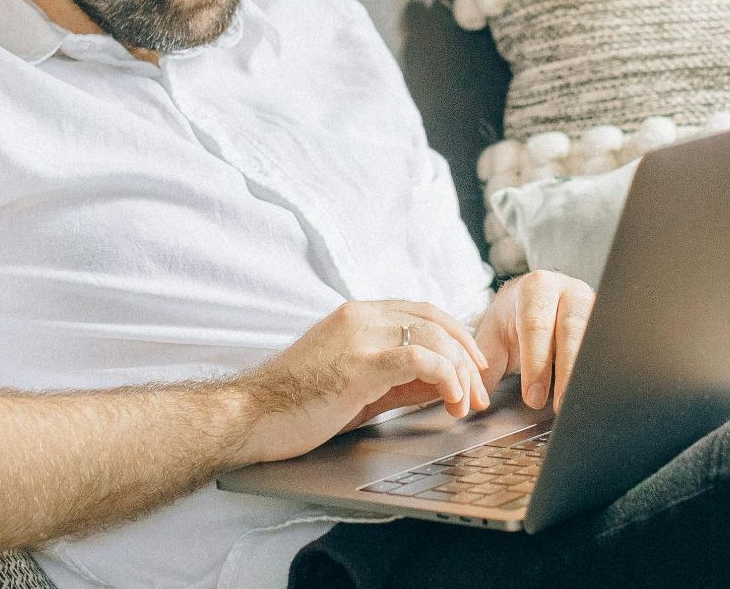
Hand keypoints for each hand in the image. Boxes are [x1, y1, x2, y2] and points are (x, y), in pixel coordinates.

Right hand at [235, 300, 491, 463]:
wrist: (249, 417)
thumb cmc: (295, 405)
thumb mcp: (355, 385)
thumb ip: (397, 378)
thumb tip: (441, 384)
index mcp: (356, 315)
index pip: (423, 311)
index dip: (457, 336)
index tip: (474, 367)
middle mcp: (360, 316)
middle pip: (435, 320)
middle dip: (467, 356)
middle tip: (480, 391)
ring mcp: (359, 336)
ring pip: (433, 336)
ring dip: (461, 372)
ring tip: (466, 403)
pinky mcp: (359, 364)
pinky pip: (419, 358)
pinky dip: (445, 377)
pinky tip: (451, 399)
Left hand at [473, 270, 595, 411]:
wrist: (538, 296)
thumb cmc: (515, 318)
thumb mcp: (494, 337)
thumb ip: (485, 367)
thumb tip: (476, 403)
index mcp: (536, 288)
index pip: (536, 325)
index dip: (535, 364)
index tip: (533, 398)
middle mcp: (569, 290)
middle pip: (572, 328)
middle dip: (566, 370)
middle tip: (560, 405)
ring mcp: (593, 303)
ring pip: (594, 337)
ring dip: (587, 372)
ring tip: (579, 402)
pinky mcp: (607, 320)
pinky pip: (607, 344)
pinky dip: (601, 368)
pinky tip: (595, 391)